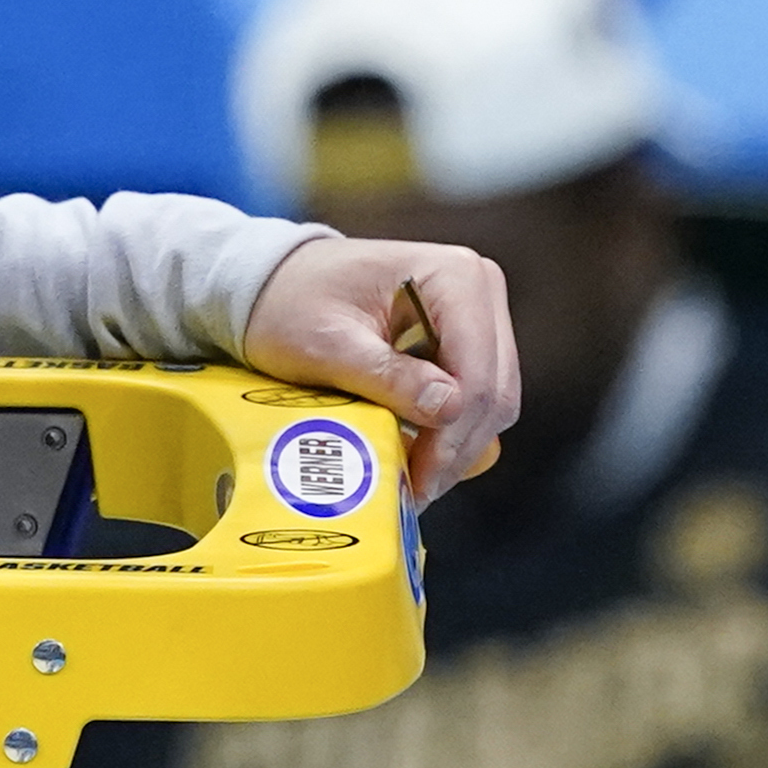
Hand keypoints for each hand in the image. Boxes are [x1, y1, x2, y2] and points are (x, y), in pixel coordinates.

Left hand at [240, 235, 520, 507]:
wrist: (275, 285)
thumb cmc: (292, 302)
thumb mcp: (327, 342)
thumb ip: (387, 375)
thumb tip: (448, 408)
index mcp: (453, 276)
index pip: (477, 373)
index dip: (452, 438)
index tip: (419, 481)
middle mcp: (477, 289)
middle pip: (492, 392)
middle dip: (456, 449)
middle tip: (415, 492)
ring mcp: (475, 315)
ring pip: (490, 401)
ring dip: (455, 446)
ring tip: (412, 479)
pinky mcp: (464, 341)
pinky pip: (474, 398)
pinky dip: (449, 431)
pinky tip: (415, 453)